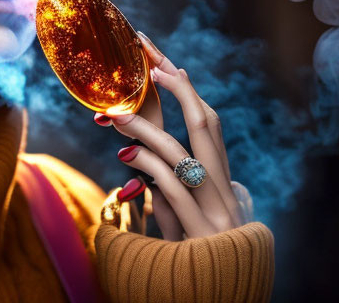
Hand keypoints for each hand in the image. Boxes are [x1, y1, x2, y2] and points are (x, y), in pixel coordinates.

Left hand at [98, 31, 245, 239]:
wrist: (220, 298)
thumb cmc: (197, 258)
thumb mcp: (182, 220)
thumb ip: (169, 194)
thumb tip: (141, 173)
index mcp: (221, 180)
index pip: (209, 124)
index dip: (188, 91)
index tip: (164, 63)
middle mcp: (223, 188)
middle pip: (206, 124)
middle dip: (178, 87)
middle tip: (150, 60)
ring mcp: (215, 208)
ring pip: (181, 153)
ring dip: (145, 128)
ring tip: (115, 114)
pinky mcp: (201, 231)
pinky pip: (171, 187)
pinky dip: (147, 167)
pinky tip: (125, 156)